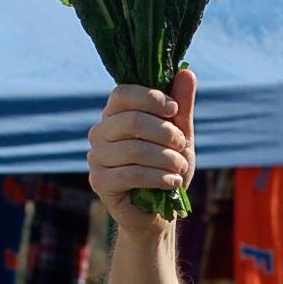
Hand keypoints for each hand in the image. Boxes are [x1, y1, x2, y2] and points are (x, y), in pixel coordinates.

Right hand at [87, 69, 196, 234]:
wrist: (159, 211)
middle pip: (132, 121)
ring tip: (181, 168)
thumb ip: (181, 106)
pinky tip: (172, 182)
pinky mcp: (100, 182)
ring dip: (167, 158)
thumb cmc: (167, 167)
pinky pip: (133, 174)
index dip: (151, 98)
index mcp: (115, 115)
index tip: (174, 111)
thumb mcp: (180, 135)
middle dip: (166, 133)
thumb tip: (186, 72)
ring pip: (135, 149)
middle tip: (182, 146)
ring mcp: (96, 157)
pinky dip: (159, 177)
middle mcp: (100, 132)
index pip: (123, 93)